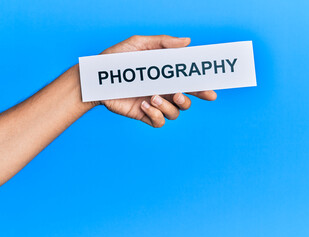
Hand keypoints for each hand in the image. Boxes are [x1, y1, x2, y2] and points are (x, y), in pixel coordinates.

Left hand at [98, 35, 216, 127]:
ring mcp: (155, 104)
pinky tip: (144, 104)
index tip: (211, 90)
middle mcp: (163, 90)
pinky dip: (157, 115)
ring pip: (175, 113)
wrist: (97, 79)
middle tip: (178, 93)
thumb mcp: (139, 44)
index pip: (189, 82)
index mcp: (166, 75)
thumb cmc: (117, 59)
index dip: (203, 87)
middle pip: (187, 100)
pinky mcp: (144, 114)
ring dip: (168, 107)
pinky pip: (159, 122)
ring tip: (152, 96)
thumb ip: (163, 43)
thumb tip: (187, 41)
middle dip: (189, 100)